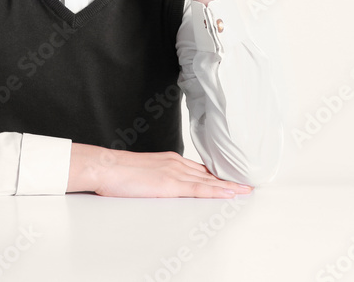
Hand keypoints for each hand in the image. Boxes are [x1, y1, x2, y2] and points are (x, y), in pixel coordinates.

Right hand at [67, 143, 252, 197]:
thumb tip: (162, 183)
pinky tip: (230, 193)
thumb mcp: (143, 170)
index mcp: (170, 160)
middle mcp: (176, 163)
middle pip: (208, 173)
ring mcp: (174, 173)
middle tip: (247, 183)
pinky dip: (217, 191)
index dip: (217, 174)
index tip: (231, 178)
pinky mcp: (170, 184)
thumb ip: (157, 175)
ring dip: (229, 185)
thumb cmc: (118, 170)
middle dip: (228, 179)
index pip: (199, 169)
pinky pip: (199, 189)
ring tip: (246, 189)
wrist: (106, 166)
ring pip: (208, 181)